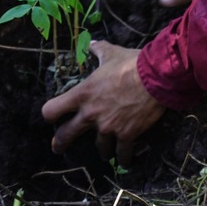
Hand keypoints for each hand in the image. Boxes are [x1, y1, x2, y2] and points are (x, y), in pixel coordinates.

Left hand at [41, 40, 164, 163]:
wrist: (156, 77)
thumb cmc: (131, 64)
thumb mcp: (112, 53)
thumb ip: (99, 50)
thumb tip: (92, 43)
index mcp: (82, 94)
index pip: (51, 110)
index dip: (50, 114)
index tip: (52, 118)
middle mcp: (90, 114)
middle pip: (65, 136)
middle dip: (60, 144)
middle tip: (58, 148)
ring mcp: (108, 127)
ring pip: (98, 147)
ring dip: (101, 150)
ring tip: (103, 153)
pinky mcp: (126, 134)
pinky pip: (121, 153)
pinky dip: (123, 158)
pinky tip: (123, 162)